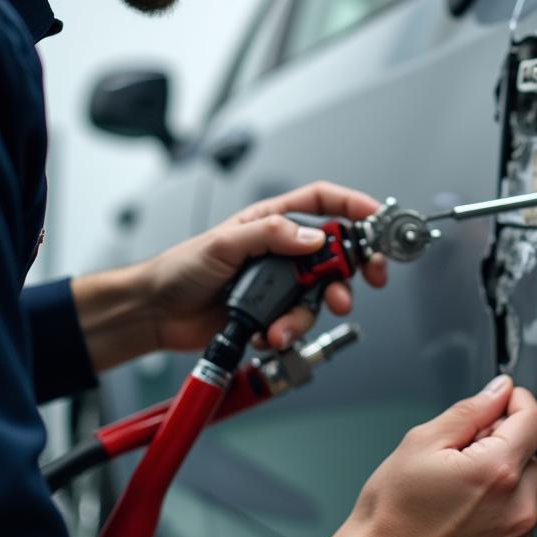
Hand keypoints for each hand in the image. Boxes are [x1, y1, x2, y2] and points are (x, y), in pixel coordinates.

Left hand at [141, 181, 386, 352]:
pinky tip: (265, 333)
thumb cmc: (181, 268)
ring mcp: (280, 283)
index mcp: (272, 222)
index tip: (377, 217)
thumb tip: (312, 238)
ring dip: (307, 315)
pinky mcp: (273, 313)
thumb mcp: (224, 242)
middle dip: (353, 270)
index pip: (322, 203)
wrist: (159, 314)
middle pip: (336, 254)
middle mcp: (282, 251)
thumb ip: (270, 235)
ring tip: (283, 327)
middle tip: (364, 282)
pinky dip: (286, 331)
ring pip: (319, 296)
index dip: (353, 205)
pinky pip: (297, 323)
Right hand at [319, 376, 536, 536]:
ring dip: (506, 472)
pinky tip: (466, 506)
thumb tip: (497, 392)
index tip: (503, 399)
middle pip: (533, 452)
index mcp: (496, 471)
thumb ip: (469, 411)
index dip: (518, 401)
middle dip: (506, 440)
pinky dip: (503, 503)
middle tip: (464, 447)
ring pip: (530, 485)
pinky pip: (521, 515)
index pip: (534, 420)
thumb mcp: (422, 442)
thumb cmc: (391, 513)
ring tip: (461, 481)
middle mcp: (517, 507)